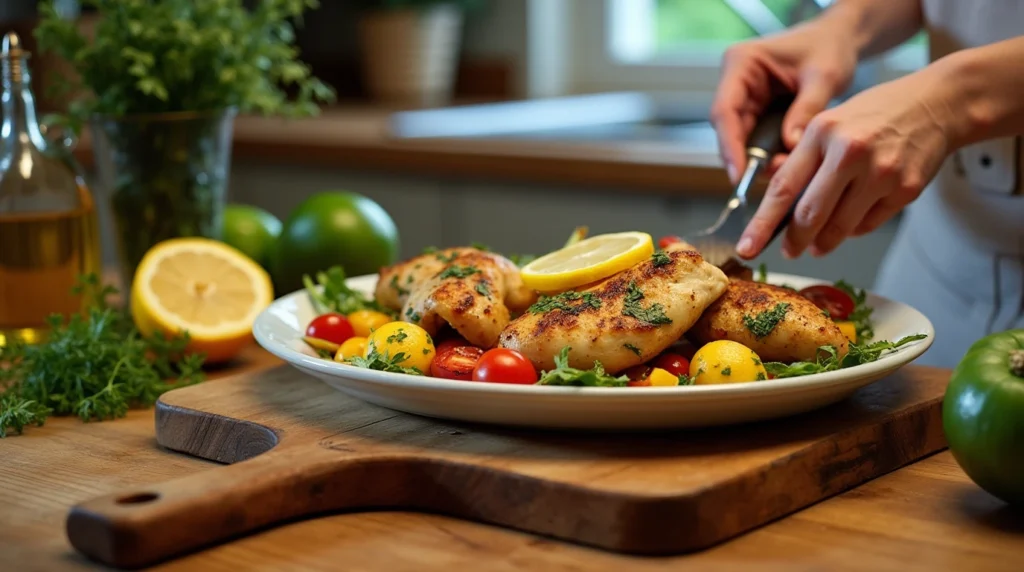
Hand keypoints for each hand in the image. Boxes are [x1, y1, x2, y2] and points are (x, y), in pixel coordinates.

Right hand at [710, 21, 858, 182]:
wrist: (839, 41)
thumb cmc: (830, 47)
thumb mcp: (825, 76)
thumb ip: (807, 110)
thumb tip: (791, 146)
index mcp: (741, 63)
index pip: (724, 110)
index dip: (729, 145)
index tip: (739, 174)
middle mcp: (737, 83)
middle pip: (730, 130)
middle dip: (747, 158)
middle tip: (770, 181)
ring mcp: (745, 100)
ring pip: (743, 140)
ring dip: (761, 160)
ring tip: (788, 172)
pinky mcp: (758, 114)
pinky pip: (758, 141)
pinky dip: (772, 155)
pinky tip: (790, 165)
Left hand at [735, 66, 957, 259]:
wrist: (937, 103)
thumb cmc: (874, 115)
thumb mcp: (830, 122)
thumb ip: (803, 159)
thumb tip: (777, 200)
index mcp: (823, 132)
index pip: (784, 188)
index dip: (762, 224)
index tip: (747, 247)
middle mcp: (851, 152)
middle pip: (810, 215)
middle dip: (794, 241)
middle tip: (788, 251)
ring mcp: (881, 173)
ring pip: (840, 228)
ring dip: (824, 242)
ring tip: (817, 244)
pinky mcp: (906, 190)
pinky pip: (868, 225)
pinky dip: (854, 228)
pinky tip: (853, 217)